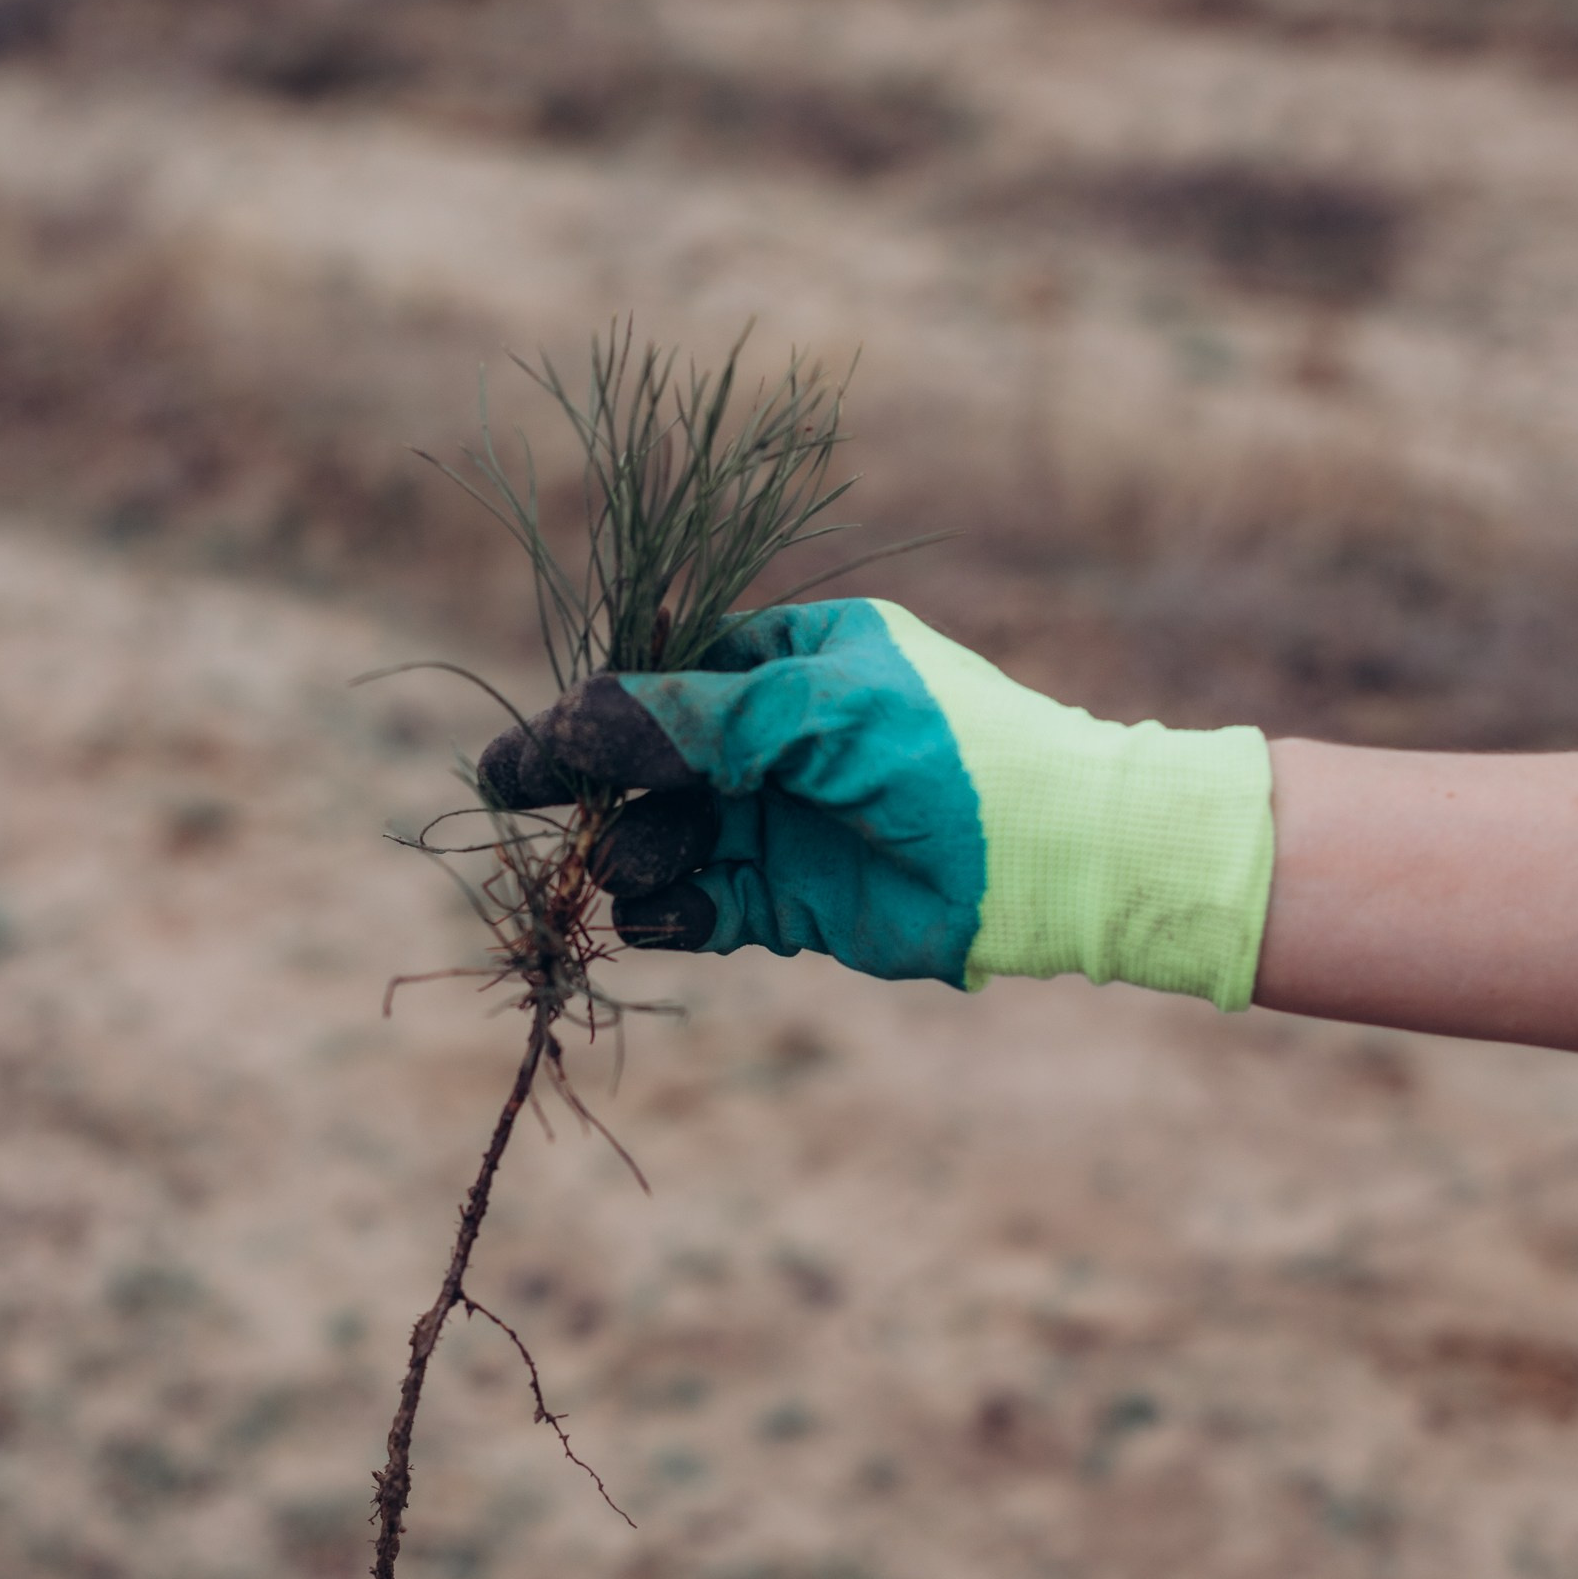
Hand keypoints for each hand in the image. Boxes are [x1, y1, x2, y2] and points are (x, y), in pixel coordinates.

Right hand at [478, 599, 1273, 1002]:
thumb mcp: (810, 710)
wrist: (1053, 860)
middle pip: (651, 765)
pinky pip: (701, 908)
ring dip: (640, 856)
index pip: (664, 676)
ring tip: (639, 870)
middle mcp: (779, 740)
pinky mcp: (791, 905)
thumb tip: (572, 723)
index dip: (593, 715)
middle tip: (551, 821)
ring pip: (667, 840)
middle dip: (605, 794)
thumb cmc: (947, 753)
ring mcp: (782, 823)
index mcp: (791, 662)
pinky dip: (671, 916)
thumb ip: (689, 718)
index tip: (524, 760)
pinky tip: (660, 916)